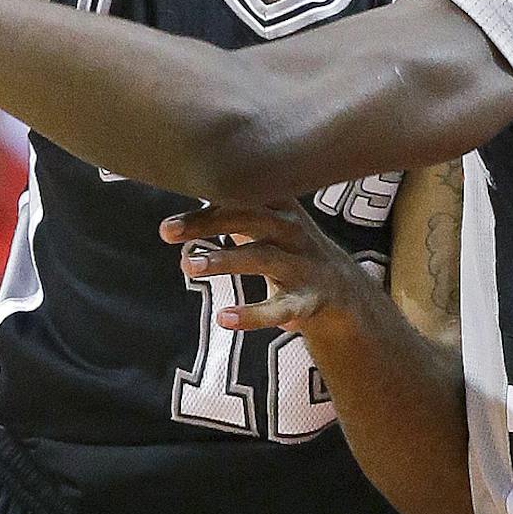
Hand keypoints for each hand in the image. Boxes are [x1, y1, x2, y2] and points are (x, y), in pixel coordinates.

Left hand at [160, 202, 381, 339]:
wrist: (346, 294)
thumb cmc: (291, 252)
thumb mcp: (268, 225)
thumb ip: (230, 209)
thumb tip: (181, 195)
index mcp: (281, 208)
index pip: (243, 194)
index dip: (208, 195)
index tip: (176, 198)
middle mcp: (293, 231)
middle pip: (250, 217)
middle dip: (208, 222)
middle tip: (167, 231)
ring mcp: (303, 266)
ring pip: (261, 258)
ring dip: (223, 260)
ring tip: (187, 266)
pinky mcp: (308, 301)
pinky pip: (279, 308)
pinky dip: (251, 315)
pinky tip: (223, 319)